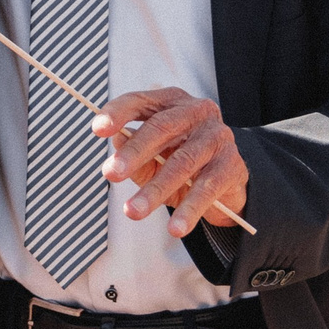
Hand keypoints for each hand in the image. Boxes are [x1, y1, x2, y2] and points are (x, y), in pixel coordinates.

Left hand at [91, 88, 247, 238]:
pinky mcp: (231, 165)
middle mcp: (196, 112)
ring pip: (183, 162)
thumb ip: (134, 149)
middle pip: (162, 127)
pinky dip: (189, 210)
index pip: (140, 101)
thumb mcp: (153, 156)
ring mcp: (217, 136)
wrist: (227, 181)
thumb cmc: (181, 162)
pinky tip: (175, 227)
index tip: (97, 130)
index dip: (118, 113)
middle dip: (134, 152)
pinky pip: (207, 188)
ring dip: (155, 190)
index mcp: (171, 103)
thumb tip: (117, 141)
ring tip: (133, 211)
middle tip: (110, 174)